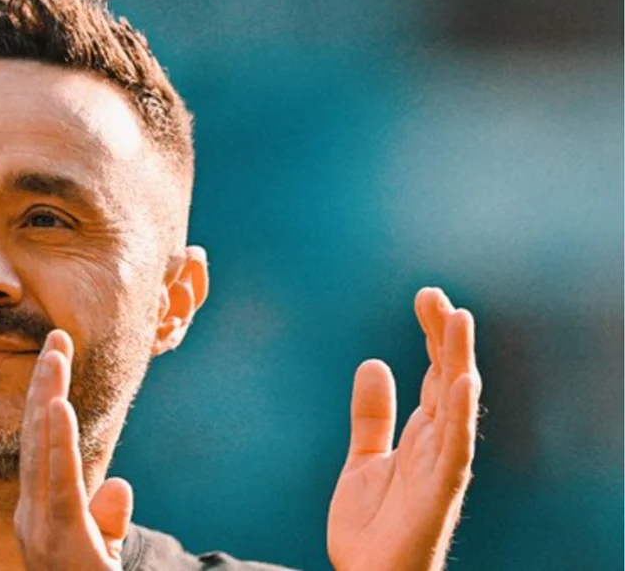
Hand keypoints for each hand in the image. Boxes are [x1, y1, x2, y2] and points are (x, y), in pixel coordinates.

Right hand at [14, 330, 133, 569]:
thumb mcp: (102, 553)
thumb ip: (106, 518)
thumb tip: (119, 485)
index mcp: (38, 514)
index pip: (40, 445)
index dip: (44, 400)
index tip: (54, 356)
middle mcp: (31, 515)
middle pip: (36, 438)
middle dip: (43, 385)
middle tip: (54, 338)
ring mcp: (40, 527)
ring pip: (41, 452)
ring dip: (46, 399)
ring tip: (53, 357)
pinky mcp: (61, 540)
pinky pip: (57, 484)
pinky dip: (55, 443)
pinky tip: (56, 407)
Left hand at [327, 288, 482, 570]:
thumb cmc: (372, 528)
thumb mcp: (363, 459)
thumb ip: (371, 416)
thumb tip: (375, 363)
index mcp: (422, 436)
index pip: (434, 373)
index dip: (432, 335)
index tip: (426, 296)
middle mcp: (437, 445)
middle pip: (447, 379)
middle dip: (444, 337)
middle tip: (436, 295)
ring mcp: (440, 468)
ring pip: (455, 406)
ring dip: (458, 362)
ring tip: (459, 320)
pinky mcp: (437, 493)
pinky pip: (453, 450)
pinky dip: (458, 416)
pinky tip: (461, 382)